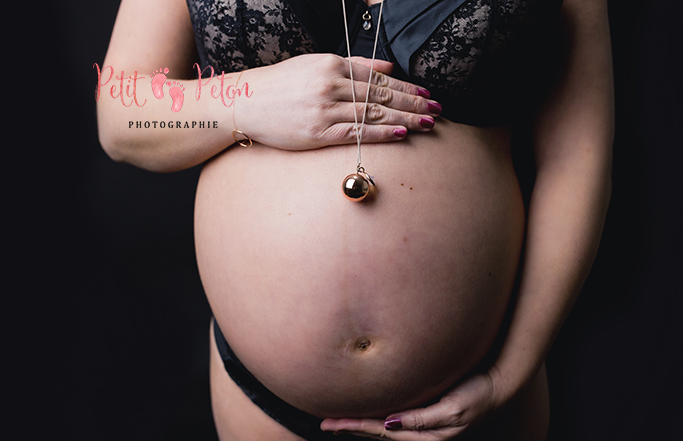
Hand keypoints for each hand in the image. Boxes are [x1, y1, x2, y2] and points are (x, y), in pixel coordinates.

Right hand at [239, 53, 439, 149]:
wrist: (245, 102)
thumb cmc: (281, 86)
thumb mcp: (316, 65)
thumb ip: (354, 65)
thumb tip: (388, 68)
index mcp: (332, 65)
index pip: (379, 78)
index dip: (407, 87)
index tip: (427, 93)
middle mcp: (331, 85)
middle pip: (382, 94)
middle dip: (414, 103)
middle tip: (437, 109)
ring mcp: (325, 109)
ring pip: (374, 112)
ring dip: (405, 118)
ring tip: (428, 123)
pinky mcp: (318, 132)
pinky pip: (357, 132)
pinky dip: (382, 132)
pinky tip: (402, 133)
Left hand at [321, 370, 513, 440]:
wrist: (501, 382)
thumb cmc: (478, 394)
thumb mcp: (452, 409)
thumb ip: (422, 419)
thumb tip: (390, 424)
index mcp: (425, 432)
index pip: (381, 431)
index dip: (355, 427)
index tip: (331, 424)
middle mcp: (423, 431)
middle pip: (379, 431)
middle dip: (353, 428)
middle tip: (325, 425)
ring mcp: (427, 422)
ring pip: (387, 426)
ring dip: (363, 424)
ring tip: (341, 422)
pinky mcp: (431, 410)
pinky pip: (398, 417)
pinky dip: (380, 418)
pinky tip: (373, 415)